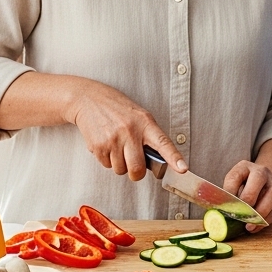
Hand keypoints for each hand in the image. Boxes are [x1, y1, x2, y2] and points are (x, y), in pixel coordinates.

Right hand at [64, 79, 185, 180]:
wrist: (88, 99)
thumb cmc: (117, 109)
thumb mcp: (139, 116)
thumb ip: (148, 136)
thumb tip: (156, 162)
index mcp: (145, 123)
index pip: (163, 143)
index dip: (174, 158)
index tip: (183, 169)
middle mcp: (130, 132)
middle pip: (137, 169)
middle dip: (135, 172)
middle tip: (133, 164)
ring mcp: (113, 139)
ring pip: (120, 170)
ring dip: (119, 164)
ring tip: (116, 146)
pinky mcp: (98, 146)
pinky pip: (106, 166)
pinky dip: (107, 160)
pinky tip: (106, 144)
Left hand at [222, 161, 271, 233]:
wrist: (268, 183)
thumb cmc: (245, 187)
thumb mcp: (234, 185)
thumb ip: (227, 196)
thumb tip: (218, 213)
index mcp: (244, 167)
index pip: (234, 177)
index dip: (229, 194)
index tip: (225, 208)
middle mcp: (262, 172)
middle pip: (258, 180)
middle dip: (247, 200)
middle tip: (239, 215)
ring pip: (271, 196)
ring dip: (259, 214)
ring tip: (248, 225)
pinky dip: (265, 221)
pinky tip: (255, 227)